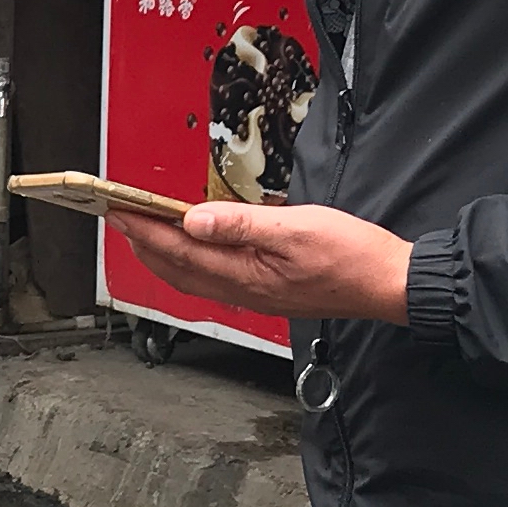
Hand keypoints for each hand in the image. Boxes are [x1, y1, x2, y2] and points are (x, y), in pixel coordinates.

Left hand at [115, 199, 410, 321]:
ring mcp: (255, 294)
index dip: (146, 231)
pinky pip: (213, 279)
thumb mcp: (296, 228)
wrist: (389, 284)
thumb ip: (241, 225)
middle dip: (144, 244)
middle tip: (118, 219)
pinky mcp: (266, 291)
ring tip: (142, 234)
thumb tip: (194, 221)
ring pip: (193, 277)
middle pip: (178, 269)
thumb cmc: (352, 256)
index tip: (119, 212)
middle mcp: (244, 290)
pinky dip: (189, 263)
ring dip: (162, 256)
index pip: (181, 251)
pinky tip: (189, 251)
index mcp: (247, 275)